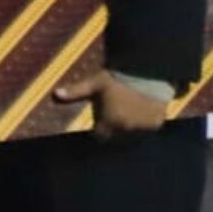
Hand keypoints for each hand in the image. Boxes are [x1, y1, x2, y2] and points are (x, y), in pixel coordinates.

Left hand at [53, 70, 169, 138]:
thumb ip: (75, 92)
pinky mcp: (156, 125)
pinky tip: (140, 113)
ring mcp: (142, 129)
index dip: (98, 128)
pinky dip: (142, 127)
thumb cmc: (118, 78)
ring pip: (132, 137)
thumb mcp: (94, 84)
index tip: (100, 119)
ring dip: (128, 131)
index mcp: (109, 122)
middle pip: (115, 139)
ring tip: (127, 112)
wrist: (148, 72)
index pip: (100, 137)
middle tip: (115, 112)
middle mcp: (126, 130)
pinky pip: (146, 132)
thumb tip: (56, 94)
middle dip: (112, 130)